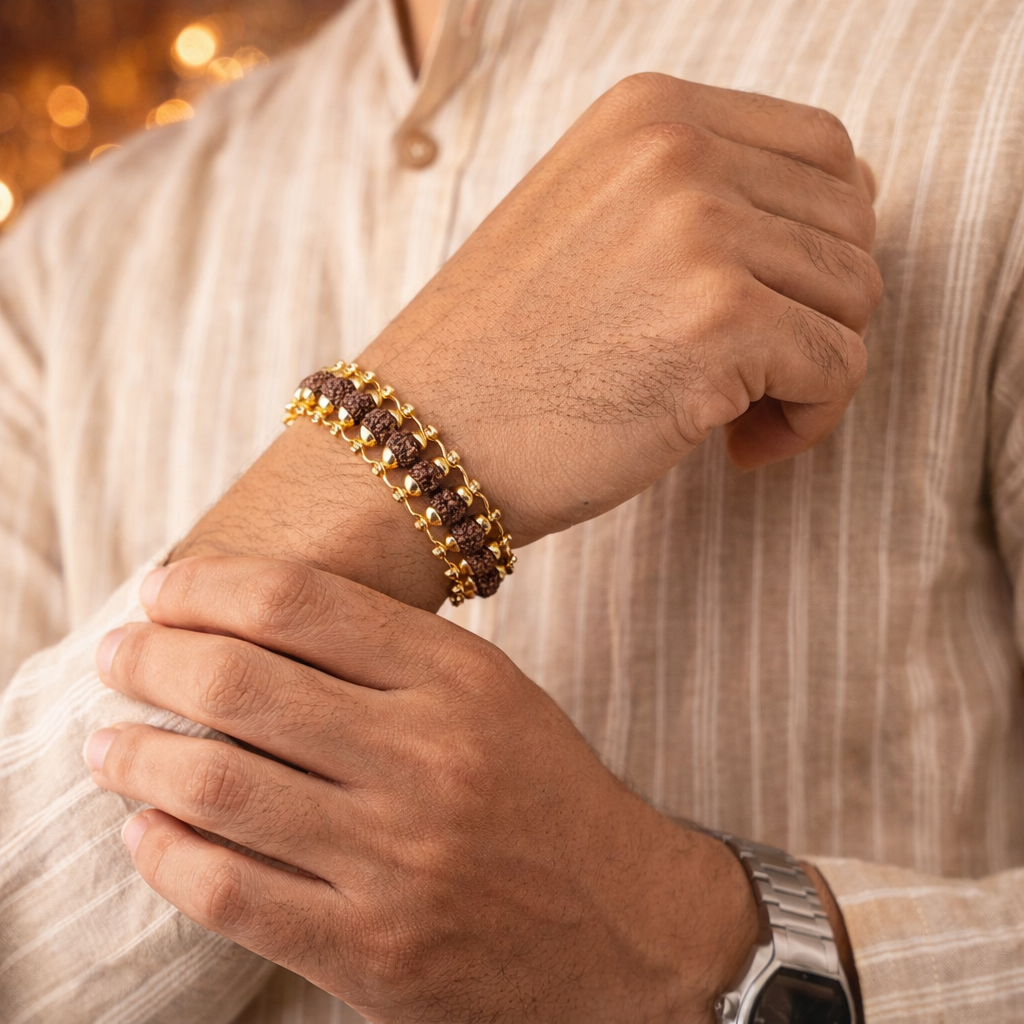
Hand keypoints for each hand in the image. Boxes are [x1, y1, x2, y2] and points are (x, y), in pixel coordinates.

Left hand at [86, 556, 758, 1023]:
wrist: (624, 922)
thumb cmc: (544, 792)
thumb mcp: (488, 692)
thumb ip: (385, 653)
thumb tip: (247, 624)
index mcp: (458, 680)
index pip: (300, 603)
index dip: (208, 587)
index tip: (163, 592)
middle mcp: (426, 760)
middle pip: (241, 683)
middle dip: (152, 660)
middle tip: (121, 657)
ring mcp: (396, 861)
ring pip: (216, 787)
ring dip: (137, 757)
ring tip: (110, 744)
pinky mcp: (371, 951)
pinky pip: (229, 892)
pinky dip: (166, 854)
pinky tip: (151, 830)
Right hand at [358, 72, 881, 539]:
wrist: (418, 443)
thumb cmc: (503, 359)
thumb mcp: (591, 227)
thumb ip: (700, 200)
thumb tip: (845, 210)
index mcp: (648, 113)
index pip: (824, 152)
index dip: (817, 244)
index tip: (764, 314)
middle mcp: (677, 150)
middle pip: (850, 225)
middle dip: (817, 311)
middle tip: (748, 376)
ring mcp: (699, 231)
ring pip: (855, 297)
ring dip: (811, 370)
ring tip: (734, 416)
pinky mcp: (718, 323)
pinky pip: (838, 368)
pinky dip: (808, 420)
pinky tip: (737, 450)